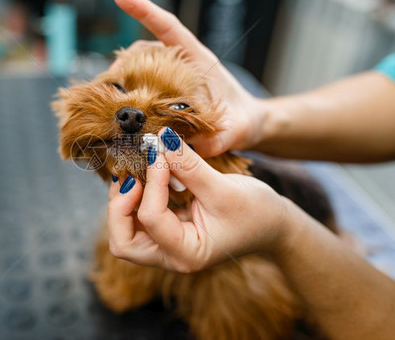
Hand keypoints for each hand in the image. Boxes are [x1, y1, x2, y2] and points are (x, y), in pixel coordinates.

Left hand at [107, 127, 292, 272]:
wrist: (274, 225)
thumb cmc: (256, 212)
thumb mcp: (223, 187)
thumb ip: (188, 164)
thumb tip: (160, 138)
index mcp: (187, 254)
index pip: (151, 219)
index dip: (151, 182)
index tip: (159, 153)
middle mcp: (171, 256)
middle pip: (123, 241)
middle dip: (120, 205)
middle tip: (132, 175)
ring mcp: (166, 246)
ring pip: (125, 231)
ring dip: (124, 200)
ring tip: (136, 171)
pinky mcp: (167, 232)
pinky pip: (138, 219)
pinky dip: (136, 197)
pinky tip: (145, 175)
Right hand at [113, 0, 268, 156]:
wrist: (248, 125)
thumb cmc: (243, 122)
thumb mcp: (235, 131)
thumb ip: (217, 139)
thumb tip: (194, 148)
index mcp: (198, 60)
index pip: (169, 28)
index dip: (145, 11)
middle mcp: (182, 64)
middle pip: (144, 49)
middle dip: (123, 60)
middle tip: (109, 83)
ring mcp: (172, 77)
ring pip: (138, 65)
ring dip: (121, 77)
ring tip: (110, 97)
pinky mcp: (166, 93)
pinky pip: (141, 85)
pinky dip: (127, 92)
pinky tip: (119, 107)